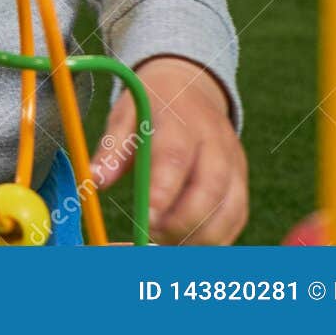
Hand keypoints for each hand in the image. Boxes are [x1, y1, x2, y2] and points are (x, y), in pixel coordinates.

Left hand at [90, 55, 247, 243]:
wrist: (189, 89)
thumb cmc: (151, 106)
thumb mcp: (126, 114)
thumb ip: (112, 147)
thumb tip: (94, 180)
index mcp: (181, 121)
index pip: (175, 157)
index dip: (163, 190)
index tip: (146, 218)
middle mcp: (215, 142)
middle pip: (210, 188)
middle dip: (183, 221)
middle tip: (152, 236)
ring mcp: (234, 163)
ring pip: (230, 209)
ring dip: (200, 236)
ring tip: (167, 244)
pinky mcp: (241, 181)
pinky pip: (237, 217)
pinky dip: (217, 239)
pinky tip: (188, 245)